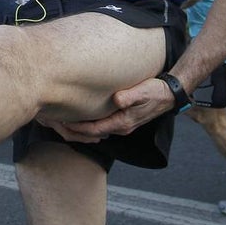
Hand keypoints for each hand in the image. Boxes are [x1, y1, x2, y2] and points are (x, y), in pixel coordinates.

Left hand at [42, 78, 174, 141]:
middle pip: (92, 132)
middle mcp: (121, 126)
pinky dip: (90, 122)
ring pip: (96, 129)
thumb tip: (117, 100)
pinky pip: (102, 124)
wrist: (169, 94)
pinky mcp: (123, 118)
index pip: (94, 129)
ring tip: (64, 121)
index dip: (77, 127)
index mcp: (123, 122)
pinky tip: (81, 115)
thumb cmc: (155, 91)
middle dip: (75, 130)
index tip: (62, 123)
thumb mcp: (144, 92)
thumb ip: (130, 96)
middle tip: (56, 123)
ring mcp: (122, 123)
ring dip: (81, 127)